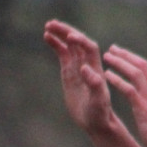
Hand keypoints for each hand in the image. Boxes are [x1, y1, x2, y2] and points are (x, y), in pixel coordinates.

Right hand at [42, 20, 125, 136]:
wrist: (96, 122)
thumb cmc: (99, 114)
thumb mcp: (98, 101)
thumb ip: (94, 85)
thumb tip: (85, 68)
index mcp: (96, 69)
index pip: (89, 48)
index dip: (80, 41)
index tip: (69, 37)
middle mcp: (87, 64)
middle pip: (78, 42)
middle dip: (66, 32)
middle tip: (52, 24)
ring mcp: (77, 67)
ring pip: (69, 46)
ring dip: (60, 35)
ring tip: (47, 26)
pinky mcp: (69, 73)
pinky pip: (63, 54)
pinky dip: (56, 45)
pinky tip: (47, 37)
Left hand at [101, 46, 146, 146]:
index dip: (137, 60)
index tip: (126, 56)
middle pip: (143, 65)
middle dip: (127, 55)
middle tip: (113, 49)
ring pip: (135, 72)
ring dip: (120, 62)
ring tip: (107, 57)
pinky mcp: (143, 107)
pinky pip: (127, 88)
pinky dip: (116, 80)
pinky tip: (106, 76)